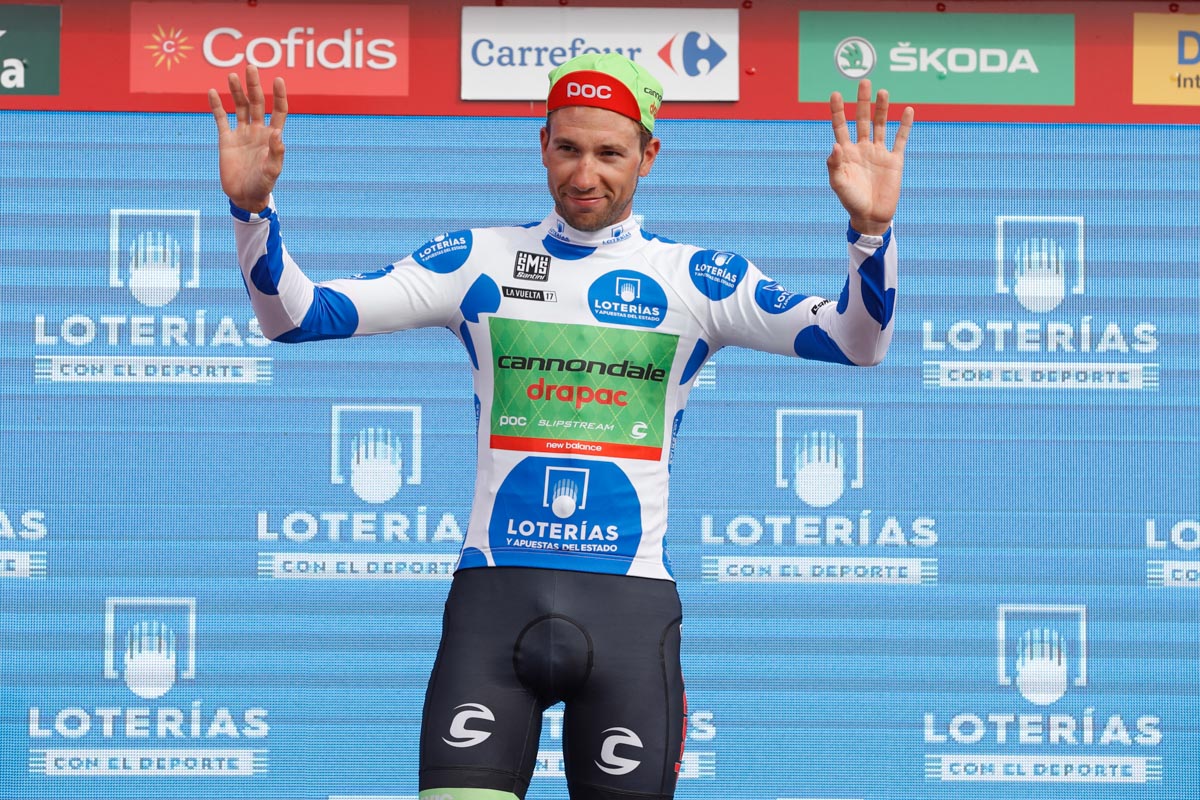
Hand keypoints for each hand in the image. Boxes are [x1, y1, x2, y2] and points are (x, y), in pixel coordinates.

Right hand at [208, 64, 287, 212]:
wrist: (244, 197)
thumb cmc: (263, 186)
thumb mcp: (272, 171)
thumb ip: (277, 153)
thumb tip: (278, 133)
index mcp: (271, 136)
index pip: (278, 110)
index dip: (279, 95)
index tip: (278, 79)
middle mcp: (257, 131)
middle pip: (257, 102)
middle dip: (254, 85)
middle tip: (250, 67)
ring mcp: (241, 134)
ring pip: (239, 106)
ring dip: (236, 91)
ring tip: (232, 75)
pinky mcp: (226, 140)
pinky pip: (221, 119)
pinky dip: (217, 106)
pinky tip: (213, 92)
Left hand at [827, 79, 913, 235]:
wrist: (871, 217)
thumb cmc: (851, 201)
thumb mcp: (838, 184)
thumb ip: (834, 164)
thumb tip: (834, 145)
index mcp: (846, 153)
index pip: (841, 126)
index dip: (838, 111)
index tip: (835, 94)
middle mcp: (862, 148)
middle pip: (862, 119)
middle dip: (862, 102)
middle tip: (863, 82)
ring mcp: (879, 153)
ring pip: (880, 125)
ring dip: (882, 109)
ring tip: (883, 91)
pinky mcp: (894, 160)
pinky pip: (900, 139)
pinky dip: (904, 126)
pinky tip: (907, 110)